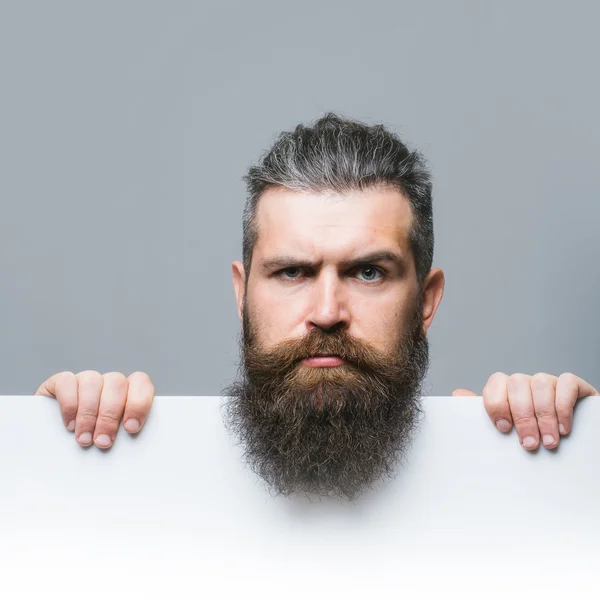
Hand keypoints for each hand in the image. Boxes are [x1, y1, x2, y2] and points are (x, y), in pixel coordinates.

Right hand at [35, 371, 154, 448]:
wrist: (54, 446)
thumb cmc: (95, 443)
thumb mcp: (114, 440)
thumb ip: (126, 437)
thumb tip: (133, 449)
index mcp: (128, 391)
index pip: (141, 382)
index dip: (138, 403)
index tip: (131, 428)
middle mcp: (108, 382)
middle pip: (116, 383)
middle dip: (109, 416)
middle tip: (103, 442)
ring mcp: (85, 379)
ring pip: (92, 381)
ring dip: (89, 413)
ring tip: (85, 439)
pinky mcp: (60, 382)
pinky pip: (67, 382)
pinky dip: (69, 404)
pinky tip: (70, 425)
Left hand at [452, 372, 598, 449]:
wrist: (573, 446)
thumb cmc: (533, 437)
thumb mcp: (507, 429)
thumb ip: (484, 414)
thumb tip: (457, 395)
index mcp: (507, 390)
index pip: (495, 383)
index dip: (497, 404)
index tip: (504, 429)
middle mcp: (527, 383)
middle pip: (517, 383)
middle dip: (522, 416)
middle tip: (530, 444)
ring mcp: (549, 381)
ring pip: (540, 382)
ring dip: (544, 415)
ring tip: (549, 441)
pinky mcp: (573, 385)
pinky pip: (566, 383)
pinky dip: (563, 406)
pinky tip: (564, 428)